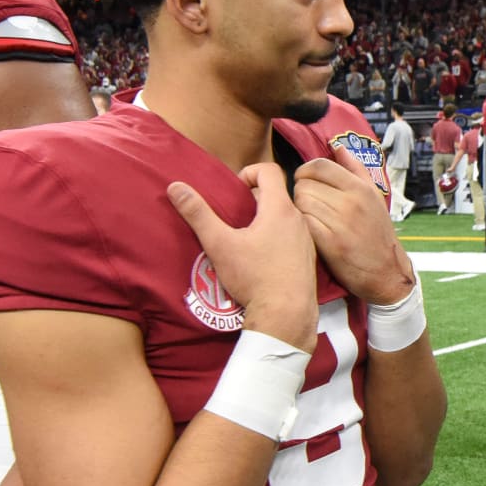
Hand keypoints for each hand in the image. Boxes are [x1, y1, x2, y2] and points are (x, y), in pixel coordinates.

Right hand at [168, 163, 318, 350]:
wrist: (287, 315)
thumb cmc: (254, 277)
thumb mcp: (219, 244)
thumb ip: (198, 214)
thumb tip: (176, 187)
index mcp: (280, 209)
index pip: (269, 170)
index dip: (249, 172)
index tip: (234, 191)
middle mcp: (299, 219)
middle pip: (277, 194)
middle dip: (253, 199)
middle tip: (233, 217)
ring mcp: (308, 239)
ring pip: (285, 217)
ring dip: (265, 220)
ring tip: (245, 239)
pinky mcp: (309, 258)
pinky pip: (293, 236)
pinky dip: (277, 238)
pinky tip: (261, 258)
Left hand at [293, 149, 415, 305]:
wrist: (385, 272)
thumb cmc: (377, 233)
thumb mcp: (373, 196)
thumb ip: (354, 168)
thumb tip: (337, 145)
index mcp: (360, 188)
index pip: (319, 165)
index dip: (306, 171)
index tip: (306, 181)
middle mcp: (351, 203)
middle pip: (305, 184)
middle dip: (301, 192)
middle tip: (308, 203)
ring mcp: (340, 223)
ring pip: (300, 202)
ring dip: (299, 209)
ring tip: (310, 217)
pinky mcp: (330, 243)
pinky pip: (303, 222)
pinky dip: (302, 225)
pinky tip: (310, 231)